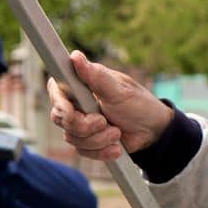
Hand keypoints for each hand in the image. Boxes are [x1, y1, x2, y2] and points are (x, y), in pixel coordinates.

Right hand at [46, 51, 172, 160]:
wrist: (151, 130)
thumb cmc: (137, 103)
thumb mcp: (118, 89)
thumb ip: (95, 76)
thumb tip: (75, 56)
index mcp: (80, 85)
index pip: (56, 91)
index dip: (60, 103)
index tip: (73, 111)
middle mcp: (75, 103)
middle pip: (61, 119)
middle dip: (84, 126)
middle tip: (104, 121)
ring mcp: (80, 123)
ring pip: (72, 138)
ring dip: (98, 139)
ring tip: (117, 133)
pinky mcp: (86, 141)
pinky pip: (83, 152)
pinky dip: (101, 151)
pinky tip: (116, 147)